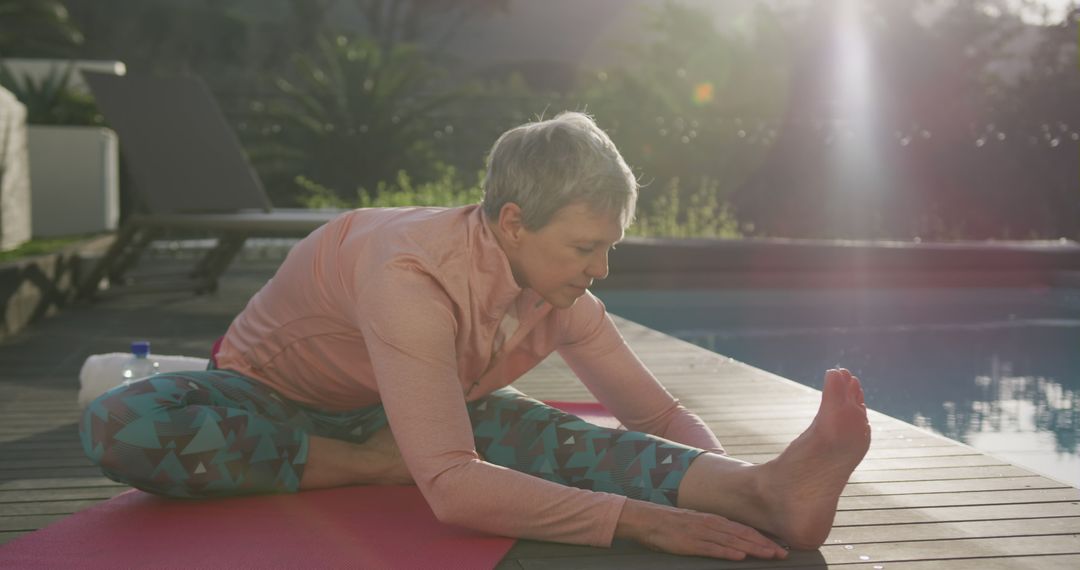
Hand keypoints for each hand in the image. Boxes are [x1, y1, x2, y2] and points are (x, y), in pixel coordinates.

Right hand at [616, 500, 786, 559]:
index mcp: (714, 519)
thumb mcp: (696, 522)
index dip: (762, 538)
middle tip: (783, 554)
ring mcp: (702, 533)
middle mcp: (712, 524)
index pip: (744, 529)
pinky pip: (712, 549)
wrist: (647, 519)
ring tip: (770, 555)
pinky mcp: (691, 543)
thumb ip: (713, 529)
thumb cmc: (671, 523)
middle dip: (765, 545)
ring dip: (753, 549)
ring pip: (733, 542)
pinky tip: (740, 557)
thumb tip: (731, 539)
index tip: (778, 547)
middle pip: (743, 535)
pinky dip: (728, 553)